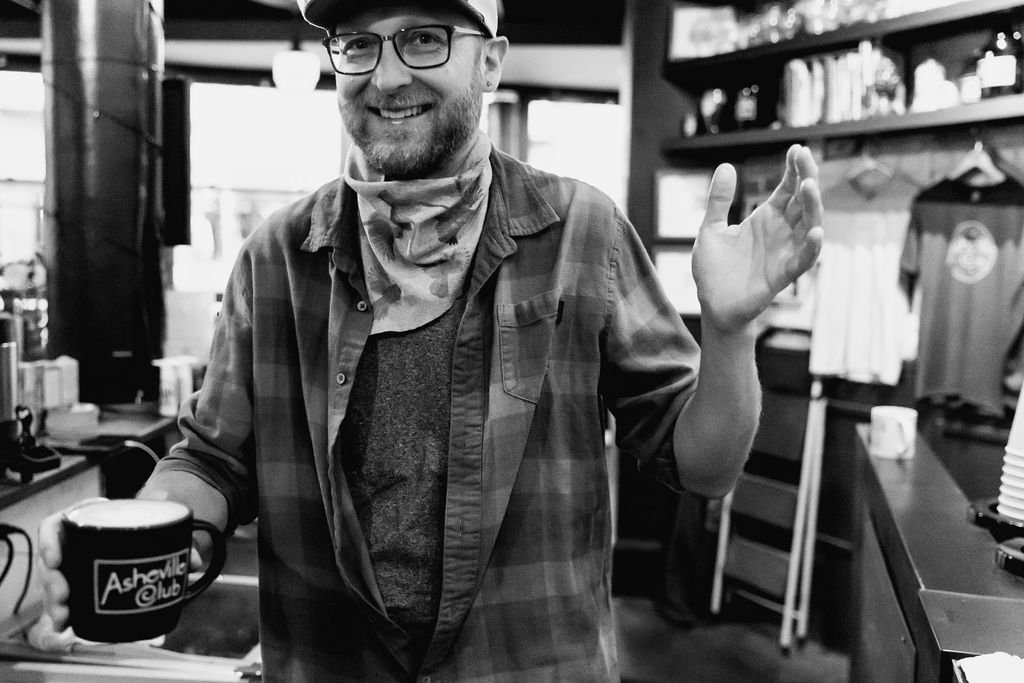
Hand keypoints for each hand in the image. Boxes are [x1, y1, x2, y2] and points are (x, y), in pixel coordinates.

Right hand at [32, 499, 204, 650]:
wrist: (145, 528)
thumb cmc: (144, 521)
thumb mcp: (157, 522)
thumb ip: (178, 539)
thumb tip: (195, 562)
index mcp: (85, 519)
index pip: (55, 526)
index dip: (50, 543)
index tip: (55, 560)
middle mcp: (73, 540)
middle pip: (51, 561)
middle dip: (52, 583)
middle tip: (64, 600)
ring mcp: (73, 561)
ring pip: (53, 582)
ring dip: (54, 602)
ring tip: (64, 618)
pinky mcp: (78, 580)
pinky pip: (63, 596)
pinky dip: (63, 611)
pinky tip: (66, 625)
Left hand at [692, 144, 823, 333]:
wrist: (712, 305)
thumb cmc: (713, 270)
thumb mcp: (711, 229)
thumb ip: (719, 201)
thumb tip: (726, 166)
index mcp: (765, 219)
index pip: (787, 188)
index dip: (794, 169)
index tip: (796, 149)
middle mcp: (781, 232)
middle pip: (802, 201)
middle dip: (806, 178)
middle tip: (804, 157)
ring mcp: (784, 252)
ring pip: (809, 226)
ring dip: (813, 207)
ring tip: (809, 186)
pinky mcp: (783, 275)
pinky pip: (804, 260)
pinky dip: (812, 248)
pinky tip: (816, 232)